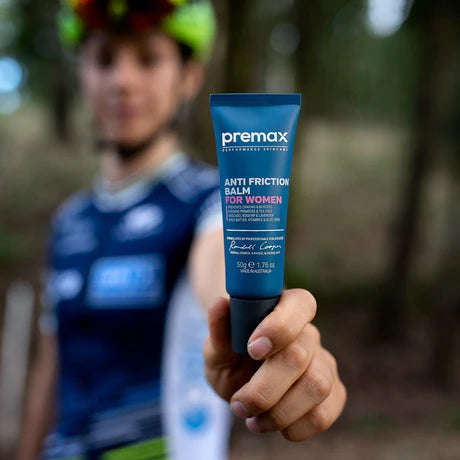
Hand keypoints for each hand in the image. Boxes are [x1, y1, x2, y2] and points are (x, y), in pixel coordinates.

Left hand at [203, 289, 346, 440]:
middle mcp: (309, 334)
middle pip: (300, 354)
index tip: (252, 349)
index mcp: (284, 309)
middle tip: (239, 404)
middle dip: (265, 387)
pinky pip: (324, 413)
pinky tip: (272, 424)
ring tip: (252, 418)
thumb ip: (220, 329)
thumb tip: (219, 304)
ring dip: (279, 412)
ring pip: (316, 386)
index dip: (279, 327)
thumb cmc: (231, 357)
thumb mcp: (217, 346)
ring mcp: (324, 363)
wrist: (241, 381)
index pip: (300, 304)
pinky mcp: (332, 393)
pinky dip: (294, 428)